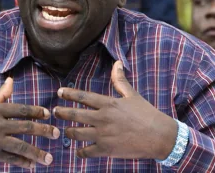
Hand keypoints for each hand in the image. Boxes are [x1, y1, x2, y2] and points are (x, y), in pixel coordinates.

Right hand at [0, 77, 59, 168]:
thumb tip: (12, 81)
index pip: (22, 109)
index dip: (37, 112)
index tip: (47, 114)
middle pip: (26, 127)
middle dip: (44, 131)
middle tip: (57, 134)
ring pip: (21, 146)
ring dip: (37, 153)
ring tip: (49, 158)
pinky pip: (10, 159)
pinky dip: (22, 162)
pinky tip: (31, 164)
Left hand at [53, 61, 176, 159]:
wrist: (160, 136)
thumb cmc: (146, 114)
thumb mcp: (132, 95)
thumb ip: (120, 80)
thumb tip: (117, 63)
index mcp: (107, 103)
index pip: (83, 96)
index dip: (69, 94)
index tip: (59, 92)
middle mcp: (102, 118)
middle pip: (74, 114)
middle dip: (61, 112)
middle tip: (54, 111)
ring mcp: (103, 134)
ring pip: (76, 133)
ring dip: (68, 131)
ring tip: (64, 130)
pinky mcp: (106, 149)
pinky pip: (87, 151)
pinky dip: (80, 151)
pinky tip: (78, 150)